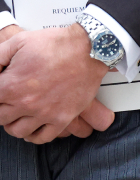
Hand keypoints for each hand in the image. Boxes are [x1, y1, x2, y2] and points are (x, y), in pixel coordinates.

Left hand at [0, 24, 114, 143]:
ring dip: (14, 124)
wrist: (91, 47)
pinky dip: (33, 136)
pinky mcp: (62, 117)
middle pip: (1, 118)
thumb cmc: (58, 43)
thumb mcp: (20, 41)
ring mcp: (44, 113)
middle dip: (3, 108)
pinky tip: (33, 127)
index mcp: (11, 86)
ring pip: (17, 131)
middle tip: (10, 100)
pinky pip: (42, 137)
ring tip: (19, 114)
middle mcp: (25, 103)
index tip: (3, 92)